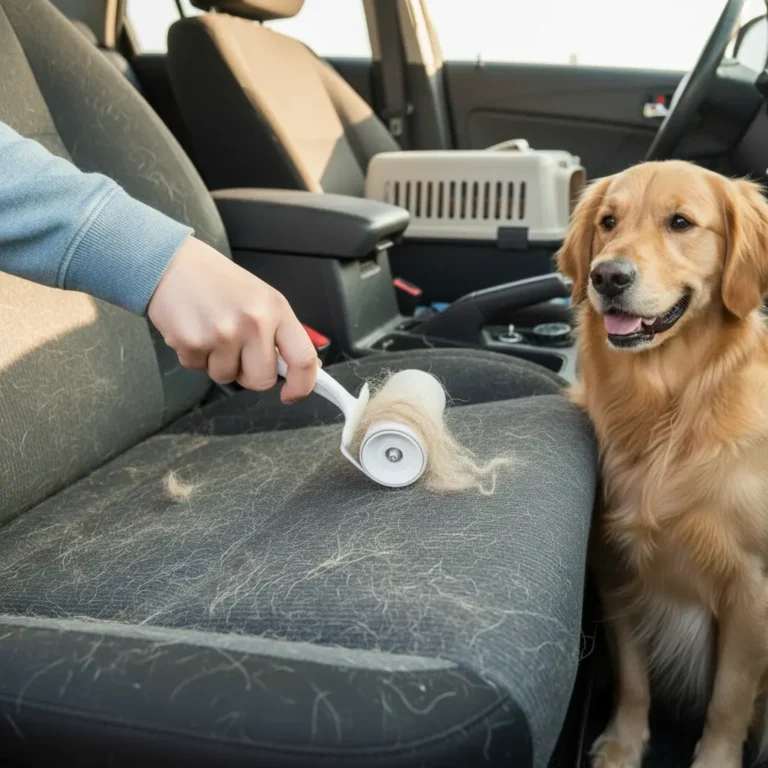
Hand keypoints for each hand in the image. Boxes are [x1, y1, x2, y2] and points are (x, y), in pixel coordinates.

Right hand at [148, 236, 317, 403]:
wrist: (171, 263)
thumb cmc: (218, 282)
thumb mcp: (260, 298)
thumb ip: (280, 334)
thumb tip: (305, 367)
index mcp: (276, 309)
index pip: (303, 358)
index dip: (302, 385)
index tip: (291, 394)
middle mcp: (253, 322)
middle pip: (262, 380)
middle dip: (249, 375)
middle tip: (237, 352)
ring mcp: (222, 333)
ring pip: (226, 377)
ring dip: (218, 363)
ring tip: (211, 332)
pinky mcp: (193, 342)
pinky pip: (198, 369)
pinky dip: (194, 356)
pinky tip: (193, 330)